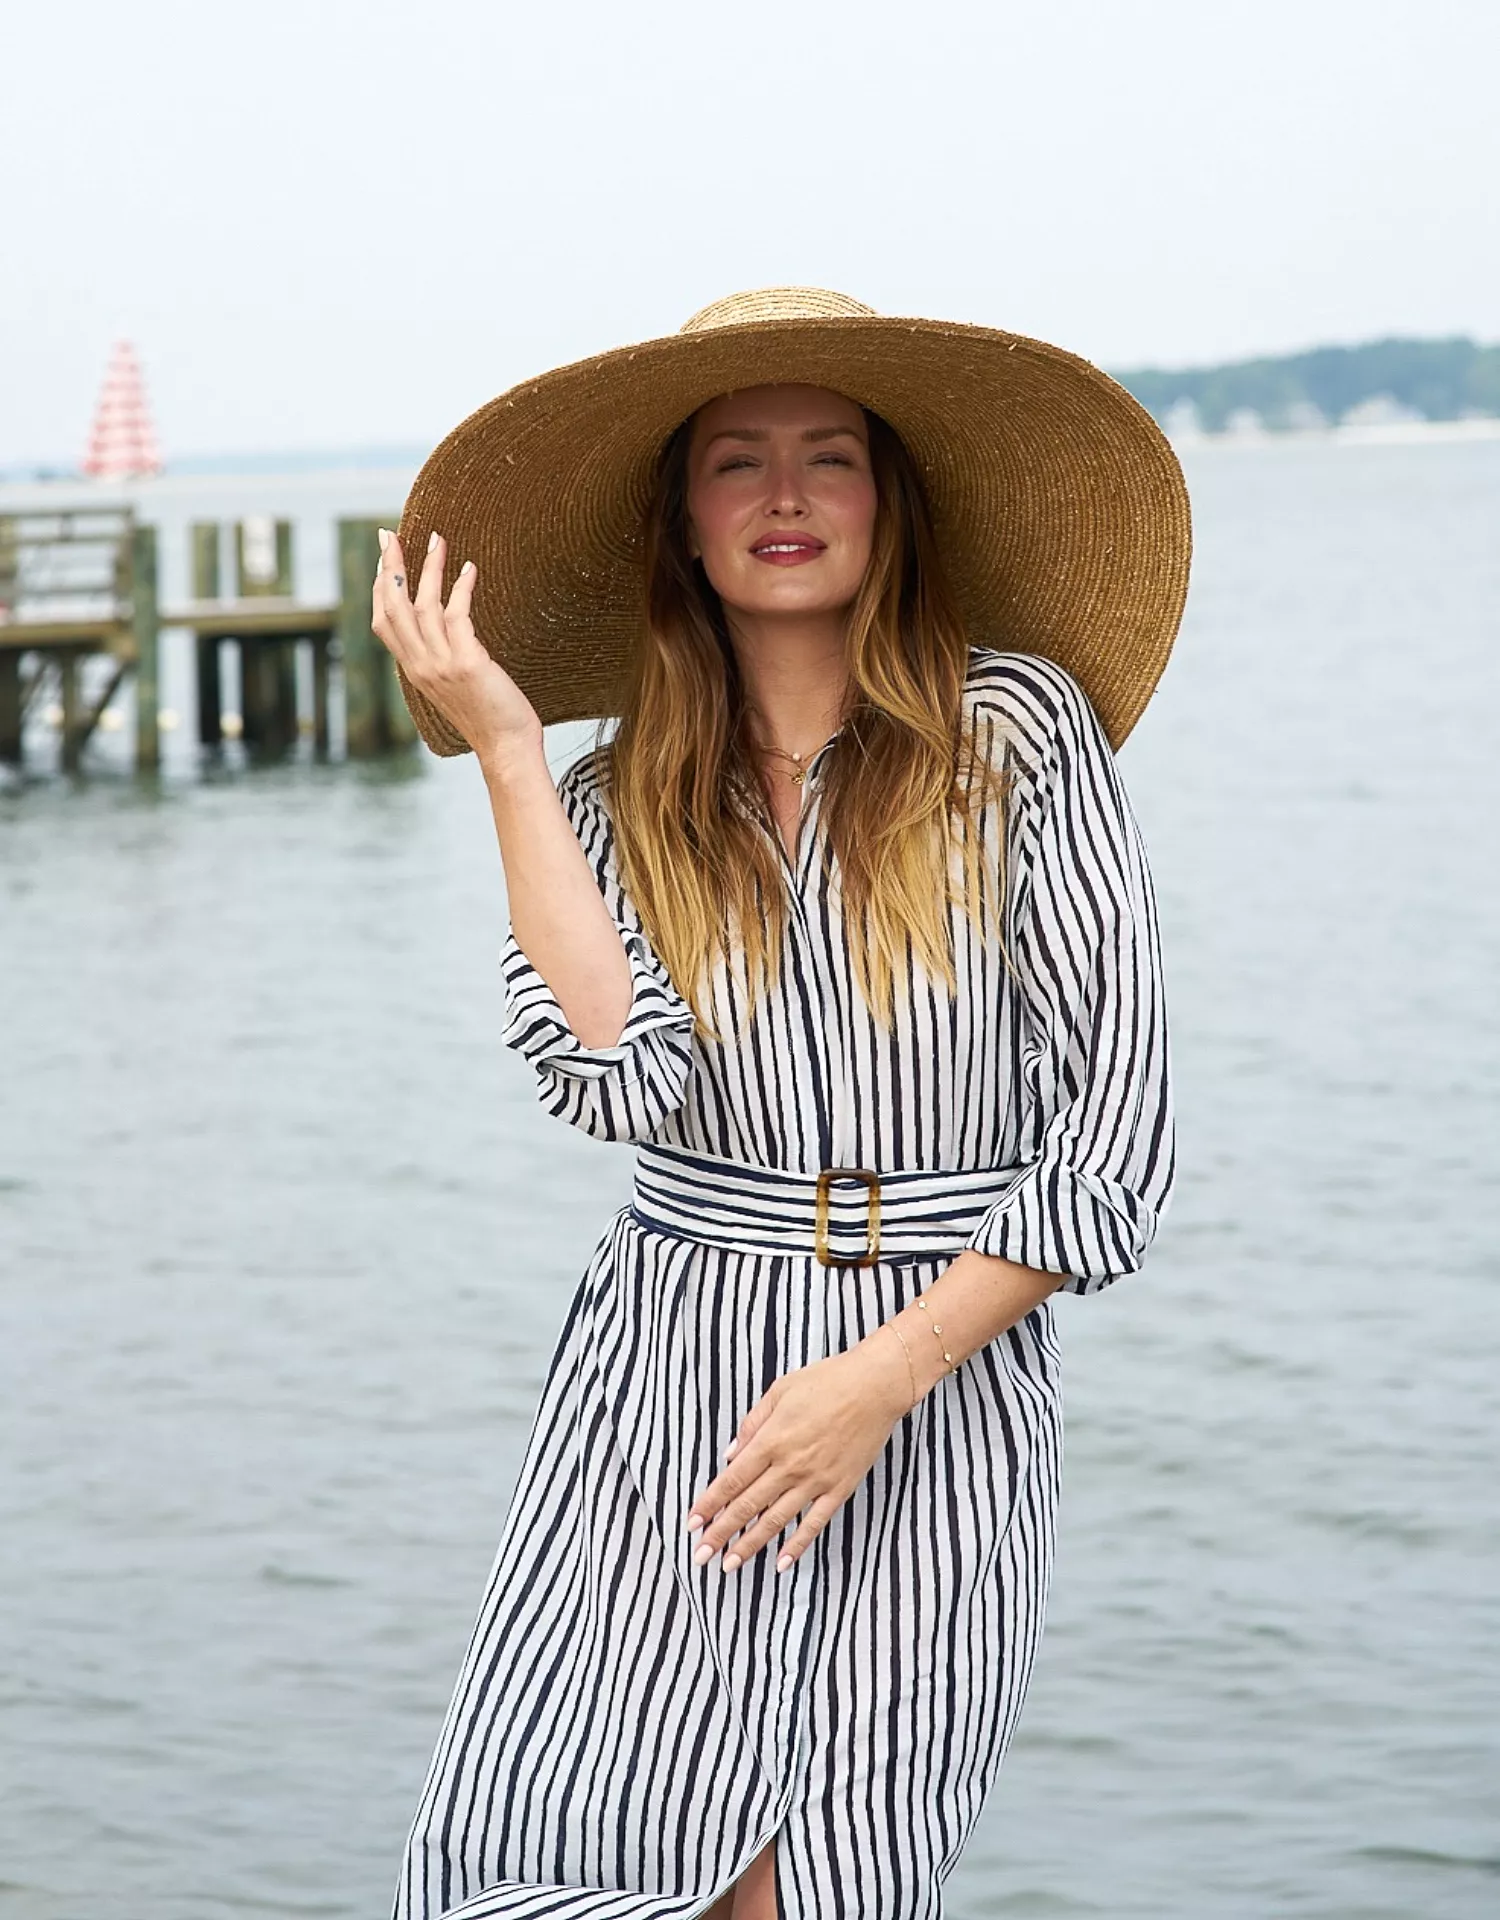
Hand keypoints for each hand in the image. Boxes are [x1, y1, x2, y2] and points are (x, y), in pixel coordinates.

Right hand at [371, 529, 541, 760]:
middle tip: (389, 534)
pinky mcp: (467, 663)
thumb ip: (441, 660)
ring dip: (429, 568)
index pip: (383, 623)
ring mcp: (441, 665)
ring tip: (437, 540)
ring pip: (423, 605)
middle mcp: (421, 666)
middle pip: (393, 607)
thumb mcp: (454, 686)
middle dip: (390, 567)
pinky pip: (458, 615)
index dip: (380, 588)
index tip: (384, 559)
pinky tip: (469, 569)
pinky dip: (461, 587)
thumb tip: (445, 630)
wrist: (506, 748)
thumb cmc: (488, 717)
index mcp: (414, 671)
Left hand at [683, 1337, 912, 1575]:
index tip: (692, 1523)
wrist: (875, 1387)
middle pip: (747, 1505)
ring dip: (750, 1544)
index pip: (731, 1480)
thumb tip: (731, 1453)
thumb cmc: (827, 1381)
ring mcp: (815, 1480)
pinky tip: (781, 1562)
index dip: (709, 1504)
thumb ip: (752, 1423)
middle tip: (701, 1556)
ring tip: (730, 1565)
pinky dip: (797, 1545)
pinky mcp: (839, 1489)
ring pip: (776, 1520)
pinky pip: (814, 1523)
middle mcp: (789, 1465)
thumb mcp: (780, 1391)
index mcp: (771, 1440)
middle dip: (721, 1533)